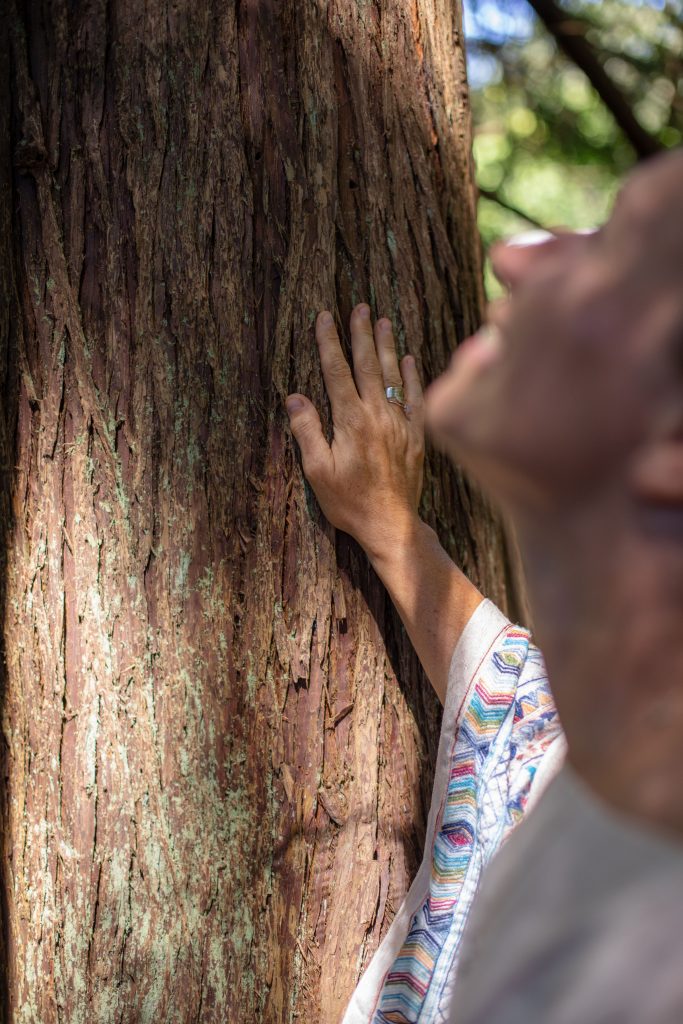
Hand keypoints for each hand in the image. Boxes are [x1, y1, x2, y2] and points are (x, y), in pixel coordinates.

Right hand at [286, 304, 424, 562]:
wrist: (391, 525)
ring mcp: (400, 424)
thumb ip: (308, 431)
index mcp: (351, 421)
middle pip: (367, 365)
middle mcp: (377, 416)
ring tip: (382, 321)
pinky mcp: (416, 437)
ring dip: (386, 346)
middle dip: (360, 334)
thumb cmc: (349, 502)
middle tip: (359, 307)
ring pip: (392, 376)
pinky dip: (411, 377)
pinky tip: (409, 359)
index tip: (325, 317)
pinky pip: (415, 398)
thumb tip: (295, 398)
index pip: (337, 372)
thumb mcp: (318, 471)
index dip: (329, 342)